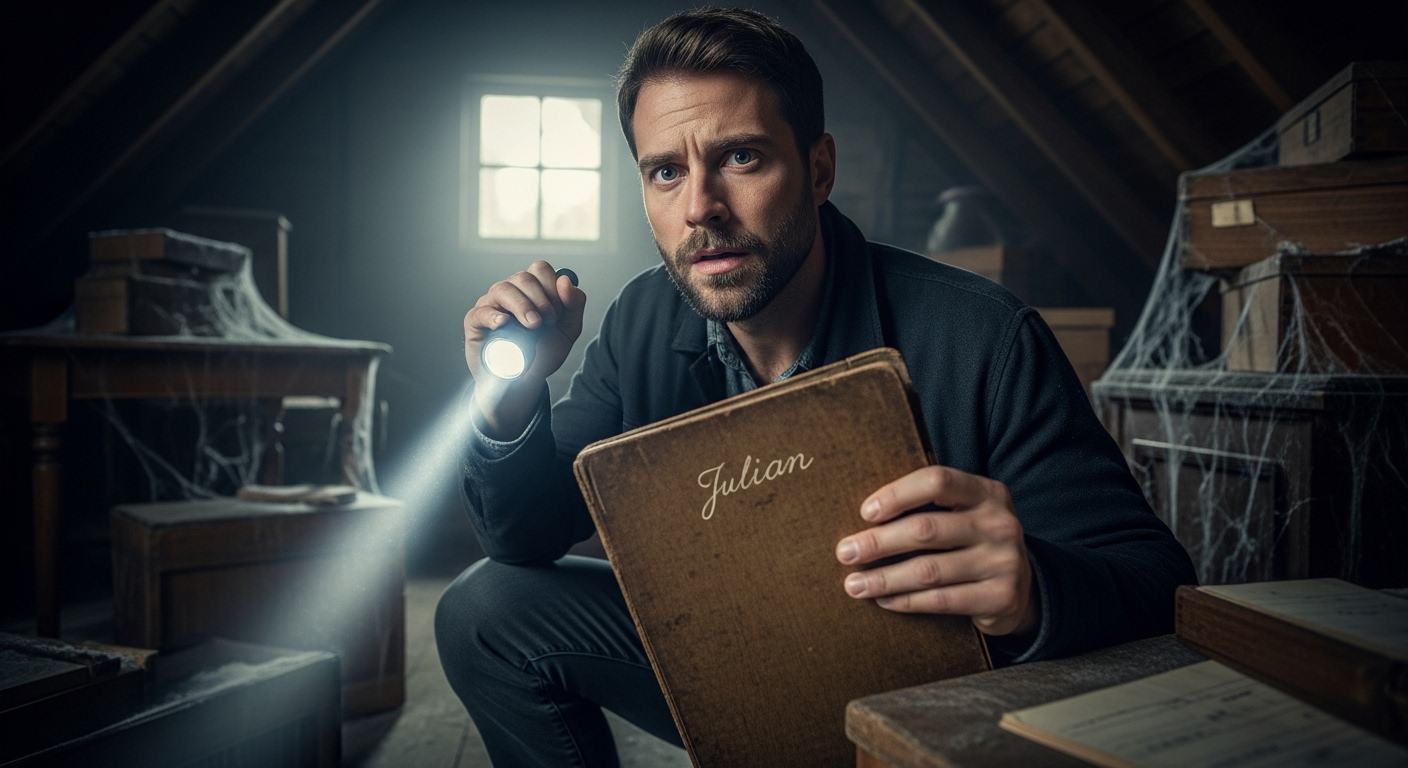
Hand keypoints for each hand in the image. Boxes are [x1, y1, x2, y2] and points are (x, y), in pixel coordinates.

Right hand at [463, 260, 585, 437]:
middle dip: (541, 299)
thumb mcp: (568, 329)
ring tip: (533, 326)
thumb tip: (565, 280)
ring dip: (522, 305)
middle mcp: (510, 292)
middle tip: (548, 322)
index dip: (552, 287)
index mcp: (531, 289)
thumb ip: (574, 304)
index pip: (539, 269)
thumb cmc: (543, 351)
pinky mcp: (475, 323)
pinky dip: (493, 315)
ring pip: (503, 289)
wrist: (526, 380)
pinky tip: (504, 323)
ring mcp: (490, 305)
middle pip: (523, 278)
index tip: (558, 313)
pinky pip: (480, 312)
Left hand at [834, 466, 1035, 636]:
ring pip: (928, 570)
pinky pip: (941, 600)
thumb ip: (928, 506)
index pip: (937, 481)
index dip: (897, 494)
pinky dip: (906, 601)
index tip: (865, 512)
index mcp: (987, 492)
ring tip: (854, 584)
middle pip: (925, 529)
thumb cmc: (972, 542)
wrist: (1020, 587)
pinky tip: (883, 600)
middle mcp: (1000, 523)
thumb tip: (863, 516)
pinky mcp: (1001, 597)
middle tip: (845, 552)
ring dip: (884, 578)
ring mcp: (1004, 561)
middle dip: (878, 542)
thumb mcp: (963, 513)